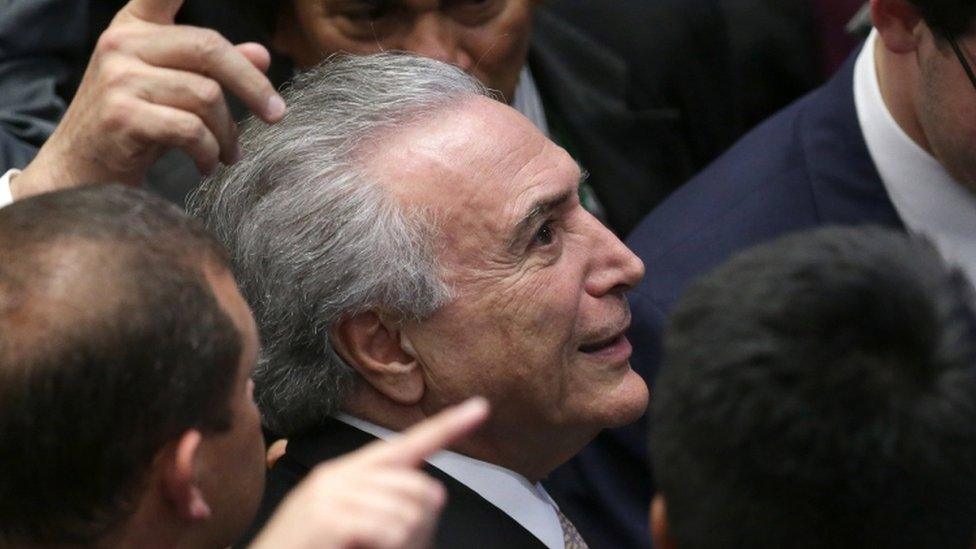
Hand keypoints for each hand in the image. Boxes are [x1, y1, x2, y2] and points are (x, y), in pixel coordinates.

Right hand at [10, 0, 284, 199]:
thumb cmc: (135, 123)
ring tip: (227, 153)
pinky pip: (190, 129)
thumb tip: (262, 55)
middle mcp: (123, 42)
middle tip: (275, 115)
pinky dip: (209, 152)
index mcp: (136, 25)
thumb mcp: (173, 86)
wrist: (82, 168)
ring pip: (206, 95)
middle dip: (253, 86)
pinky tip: (207, 164)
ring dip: (227, 133)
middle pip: (210, 48)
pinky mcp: (122, 114)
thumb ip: (213, 67)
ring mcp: (119, 77)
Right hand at [249, 397, 489, 548]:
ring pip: (408, 514)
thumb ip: (386, 504)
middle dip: (420, 529)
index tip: (480, 407)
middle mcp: (340, 475)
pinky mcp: (327, 517)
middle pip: (420, 489)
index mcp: (350, 473)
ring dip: (402, 546)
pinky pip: (388, 530)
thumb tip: (432, 495)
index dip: (448, 427)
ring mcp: (331, 494)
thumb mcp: (351, 523)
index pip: (409, 444)